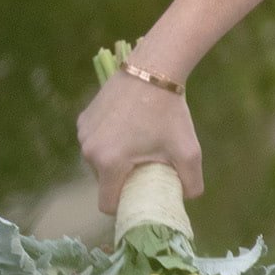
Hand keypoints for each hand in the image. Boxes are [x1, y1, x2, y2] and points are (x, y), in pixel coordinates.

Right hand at [77, 70, 203, 213]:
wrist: (152, 70)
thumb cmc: (170, 112)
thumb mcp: (188, 151)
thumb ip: (191, 182)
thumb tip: (188, 199)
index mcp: (109, 163)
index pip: (107, 203)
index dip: (124, 204)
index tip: (141, 195)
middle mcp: (88, 151)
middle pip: (104, 180)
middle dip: (123, 178)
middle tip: (146, 164)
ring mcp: (83, 134)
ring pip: (99, 160)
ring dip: (115, 158)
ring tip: (139, 141)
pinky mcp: (83, 119)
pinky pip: (95, 140)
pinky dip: (109, 140)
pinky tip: (129, 125)